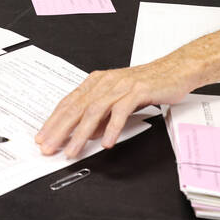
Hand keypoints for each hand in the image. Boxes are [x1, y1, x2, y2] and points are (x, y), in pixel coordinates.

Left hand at [36, 63, 189, 157]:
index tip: (43, 137)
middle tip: (49, 147)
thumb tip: (84, 134)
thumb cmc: (148, 84)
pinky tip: (105, 142)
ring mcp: (120, 85)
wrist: (176, 69)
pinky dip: (111, 128)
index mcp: (97, 82)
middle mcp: (105, 82)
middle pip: (76, 108)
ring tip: (72, 151)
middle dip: (59, 130)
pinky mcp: (137, 91)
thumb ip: (101, 115)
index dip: (53, 121)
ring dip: (81, 134)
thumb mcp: (119, 99)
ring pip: (94, 111)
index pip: (69, 103)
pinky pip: (120, 112)